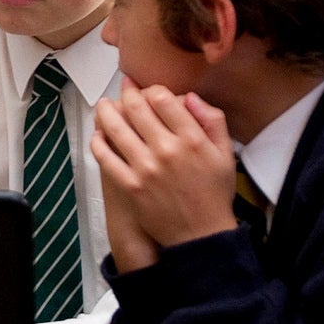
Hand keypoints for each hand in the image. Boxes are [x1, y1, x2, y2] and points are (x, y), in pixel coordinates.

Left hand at [91, 80, 237, 259]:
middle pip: (136, 108)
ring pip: (116, 128)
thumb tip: (189, 97)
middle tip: (123, 89)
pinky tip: (98, 136)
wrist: (200, 235)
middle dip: (127, 93)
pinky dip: (98, 142)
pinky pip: (105, 157)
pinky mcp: (130, 186)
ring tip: (104, 106)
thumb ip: (212, 120)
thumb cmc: (213, 194)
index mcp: (192, 139)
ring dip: (106, 112)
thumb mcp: (225, 154)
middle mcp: (167, 150)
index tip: (148, 90)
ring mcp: (145, 168)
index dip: (151, 89)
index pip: (162, 98)